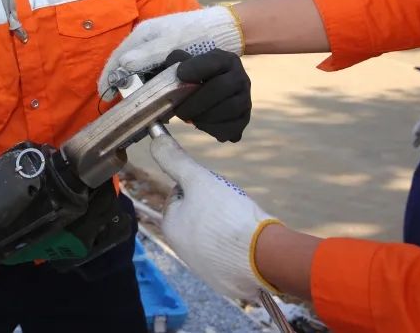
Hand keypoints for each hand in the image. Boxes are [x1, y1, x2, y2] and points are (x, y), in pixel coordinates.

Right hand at [98, 6, 244, 98]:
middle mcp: (146, 40)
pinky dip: (149, 83)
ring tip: (134, 101)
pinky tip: (152, 93)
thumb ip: (146, 55)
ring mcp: (156, 47)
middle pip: (125, 64)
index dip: (109, 76)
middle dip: (121, 82)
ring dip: (136, 84)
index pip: (117, 57)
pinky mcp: (167, 55)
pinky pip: (151, 71)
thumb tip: (122, 67)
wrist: (223, 30)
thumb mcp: (170, 45)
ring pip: (138, 69)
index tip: (104, 94)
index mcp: (143, 34)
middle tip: (119, 101)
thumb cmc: (196, 34)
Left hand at [150, 131, 280, 300]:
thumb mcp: (198, 179)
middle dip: (212, 206)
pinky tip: (248, 240)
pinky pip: (227, 253)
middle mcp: (180, 249)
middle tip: (230, 204)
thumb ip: (176, 160)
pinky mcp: (224, 279)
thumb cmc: (227, 215)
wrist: (262, 257)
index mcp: (170, 226)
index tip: (214, 188)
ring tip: (241, 222)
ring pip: (212, 233)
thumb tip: (156, 140)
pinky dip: (236, 245)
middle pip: (196, 214)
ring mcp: (202, 266)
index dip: (198, 185)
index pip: (179, 194)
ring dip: (225, 225)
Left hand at [168, 49, 251, 141]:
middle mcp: (241, 78)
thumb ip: (178, 61)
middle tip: (179, 111)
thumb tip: (175, 71)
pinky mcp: (244, 119)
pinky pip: (232, 127)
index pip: (214, 62)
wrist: (216, 88)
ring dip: (204, 117)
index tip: (180, 75)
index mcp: (227, 60)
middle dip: (196, 102)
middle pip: (221, 88)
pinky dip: (213, 129)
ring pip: (229, 109)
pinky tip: (200, 124)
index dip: (196, 69)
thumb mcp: (188, 61)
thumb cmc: (198, 74)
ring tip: (189, 117)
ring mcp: (245, 99)